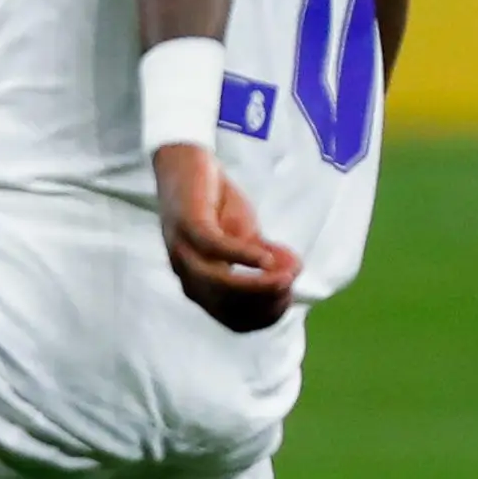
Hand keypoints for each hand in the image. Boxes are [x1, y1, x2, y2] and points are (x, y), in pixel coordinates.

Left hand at [151, 142, 297, 332]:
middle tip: (291, 286)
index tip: (289, 300)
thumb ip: (267, 257)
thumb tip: (294, 272)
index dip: (264, 315)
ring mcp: (184, 249)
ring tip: (285, 279)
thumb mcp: (246, 235)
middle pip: (226, 307)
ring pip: (217, 283)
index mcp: (200, 283)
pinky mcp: (188, 224)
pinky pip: (215, 248)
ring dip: (256, 285)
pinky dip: (244, 256)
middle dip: (264, 302)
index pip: (232, 317)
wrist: (186, 161)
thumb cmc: (215, 203)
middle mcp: (188, 272)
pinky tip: (267, 260)